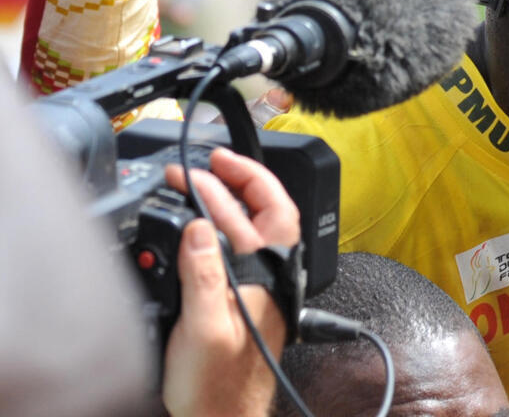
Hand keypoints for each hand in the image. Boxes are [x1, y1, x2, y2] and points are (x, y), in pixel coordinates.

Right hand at [161, 148, 299, 416]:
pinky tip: (203, 227)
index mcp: (265, 273)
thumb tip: (200, 225)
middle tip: (202, 165)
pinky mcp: (246, 300)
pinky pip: (240, 249)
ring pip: (253, 228)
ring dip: (229, 202)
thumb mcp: (204, 326)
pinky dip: (221, 229)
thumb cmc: (218, 385)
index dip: (240, 177)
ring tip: (202, 183)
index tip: (210, 163)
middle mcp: (269, 275)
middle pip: (263, 210)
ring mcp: (260, 286)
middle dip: (234, 180)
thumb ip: (203, 273)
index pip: (266, 207)